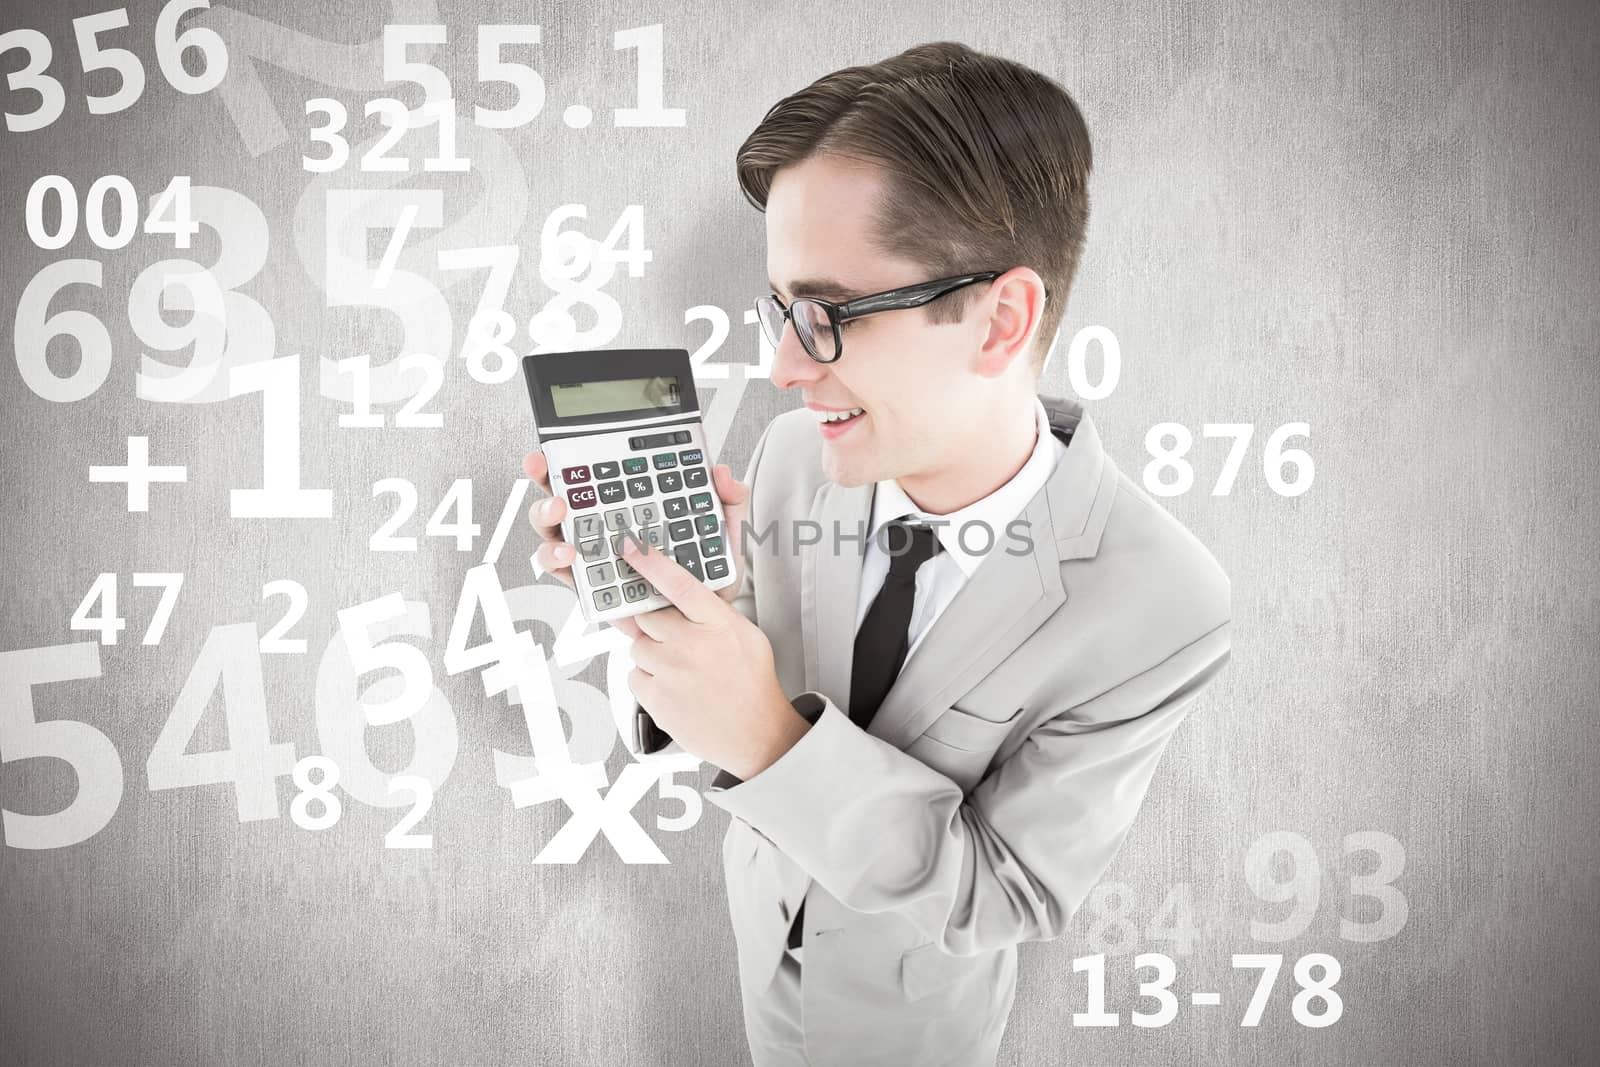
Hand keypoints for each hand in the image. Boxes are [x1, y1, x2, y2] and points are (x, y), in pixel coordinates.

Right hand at [520, 450, 751, 640]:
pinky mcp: (589, 585)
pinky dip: (558, 561)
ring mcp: (592, 554)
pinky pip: (563, 572)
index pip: (596, 473)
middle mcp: (602, 525)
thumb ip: (728, 501)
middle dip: (546, 481)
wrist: (707, 623)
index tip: (557, 447)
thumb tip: (721, 473)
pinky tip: (571, 555)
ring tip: (560, 514)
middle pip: (561, 496)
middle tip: (557, 476)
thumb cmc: (708, 575)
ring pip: (553, 531)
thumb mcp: (723, 533)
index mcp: (629, 503)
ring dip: (546, 518)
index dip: (571, 457)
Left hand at [618, 534, 808, 778]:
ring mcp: (670, 671)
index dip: (650, 562)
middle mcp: (691, 643)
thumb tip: (683, 597)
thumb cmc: (752, 684)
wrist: (756, 734)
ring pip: (638, 647)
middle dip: (656, 627)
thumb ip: (714, 613)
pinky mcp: (655, 697)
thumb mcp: (745, 634)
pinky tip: (673, 689)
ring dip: (652, 656)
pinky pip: (635, 676)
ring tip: (680, 672)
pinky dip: (648, 681)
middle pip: (648, 617)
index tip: (631, 547)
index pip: (678, 583)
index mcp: (716, 623)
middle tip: (675, 642)